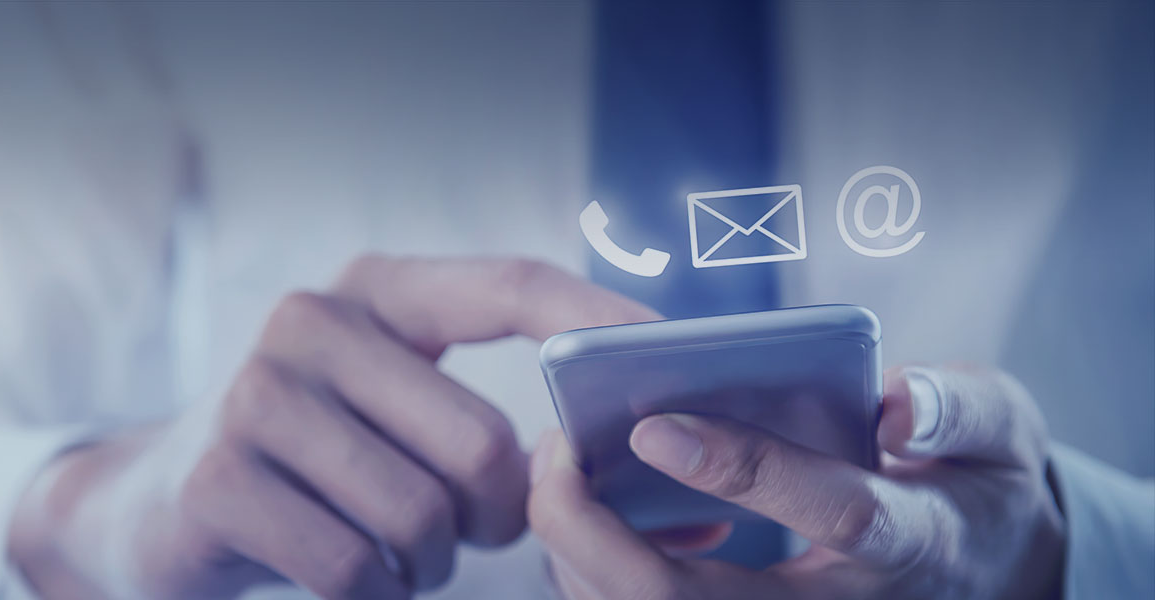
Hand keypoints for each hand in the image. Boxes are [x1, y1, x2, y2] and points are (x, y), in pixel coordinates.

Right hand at [8, 256, 658, 598]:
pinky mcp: (218, 482)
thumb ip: (473, 402)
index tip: (665, 358)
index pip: (506, 286)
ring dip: (428, 563)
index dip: (594, 322)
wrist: (154, 508)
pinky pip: (354, 568)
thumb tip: (625, 455)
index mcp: (369, 291)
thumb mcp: (380, 399)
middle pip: (478, 443)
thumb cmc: (310, 460)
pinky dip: (370, 593)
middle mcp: (308, 323)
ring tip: (399, 553)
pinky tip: (347, 576)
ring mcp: (254, 398)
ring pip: (420, 516)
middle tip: (473, 533)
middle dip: (497, 516)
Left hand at [528, 364, 1067, 599]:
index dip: (747, 470)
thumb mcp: (999, 436)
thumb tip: (894, 401)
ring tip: (557, 463)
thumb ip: (958, 409)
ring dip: (575, 548)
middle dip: (593, 531)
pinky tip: (583, 506)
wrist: (975, 571)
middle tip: (554, 446)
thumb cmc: (970, 487)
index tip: (656, 426)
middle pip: (684, 599)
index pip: (836, 516)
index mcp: (913, 543)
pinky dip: (587, 568)